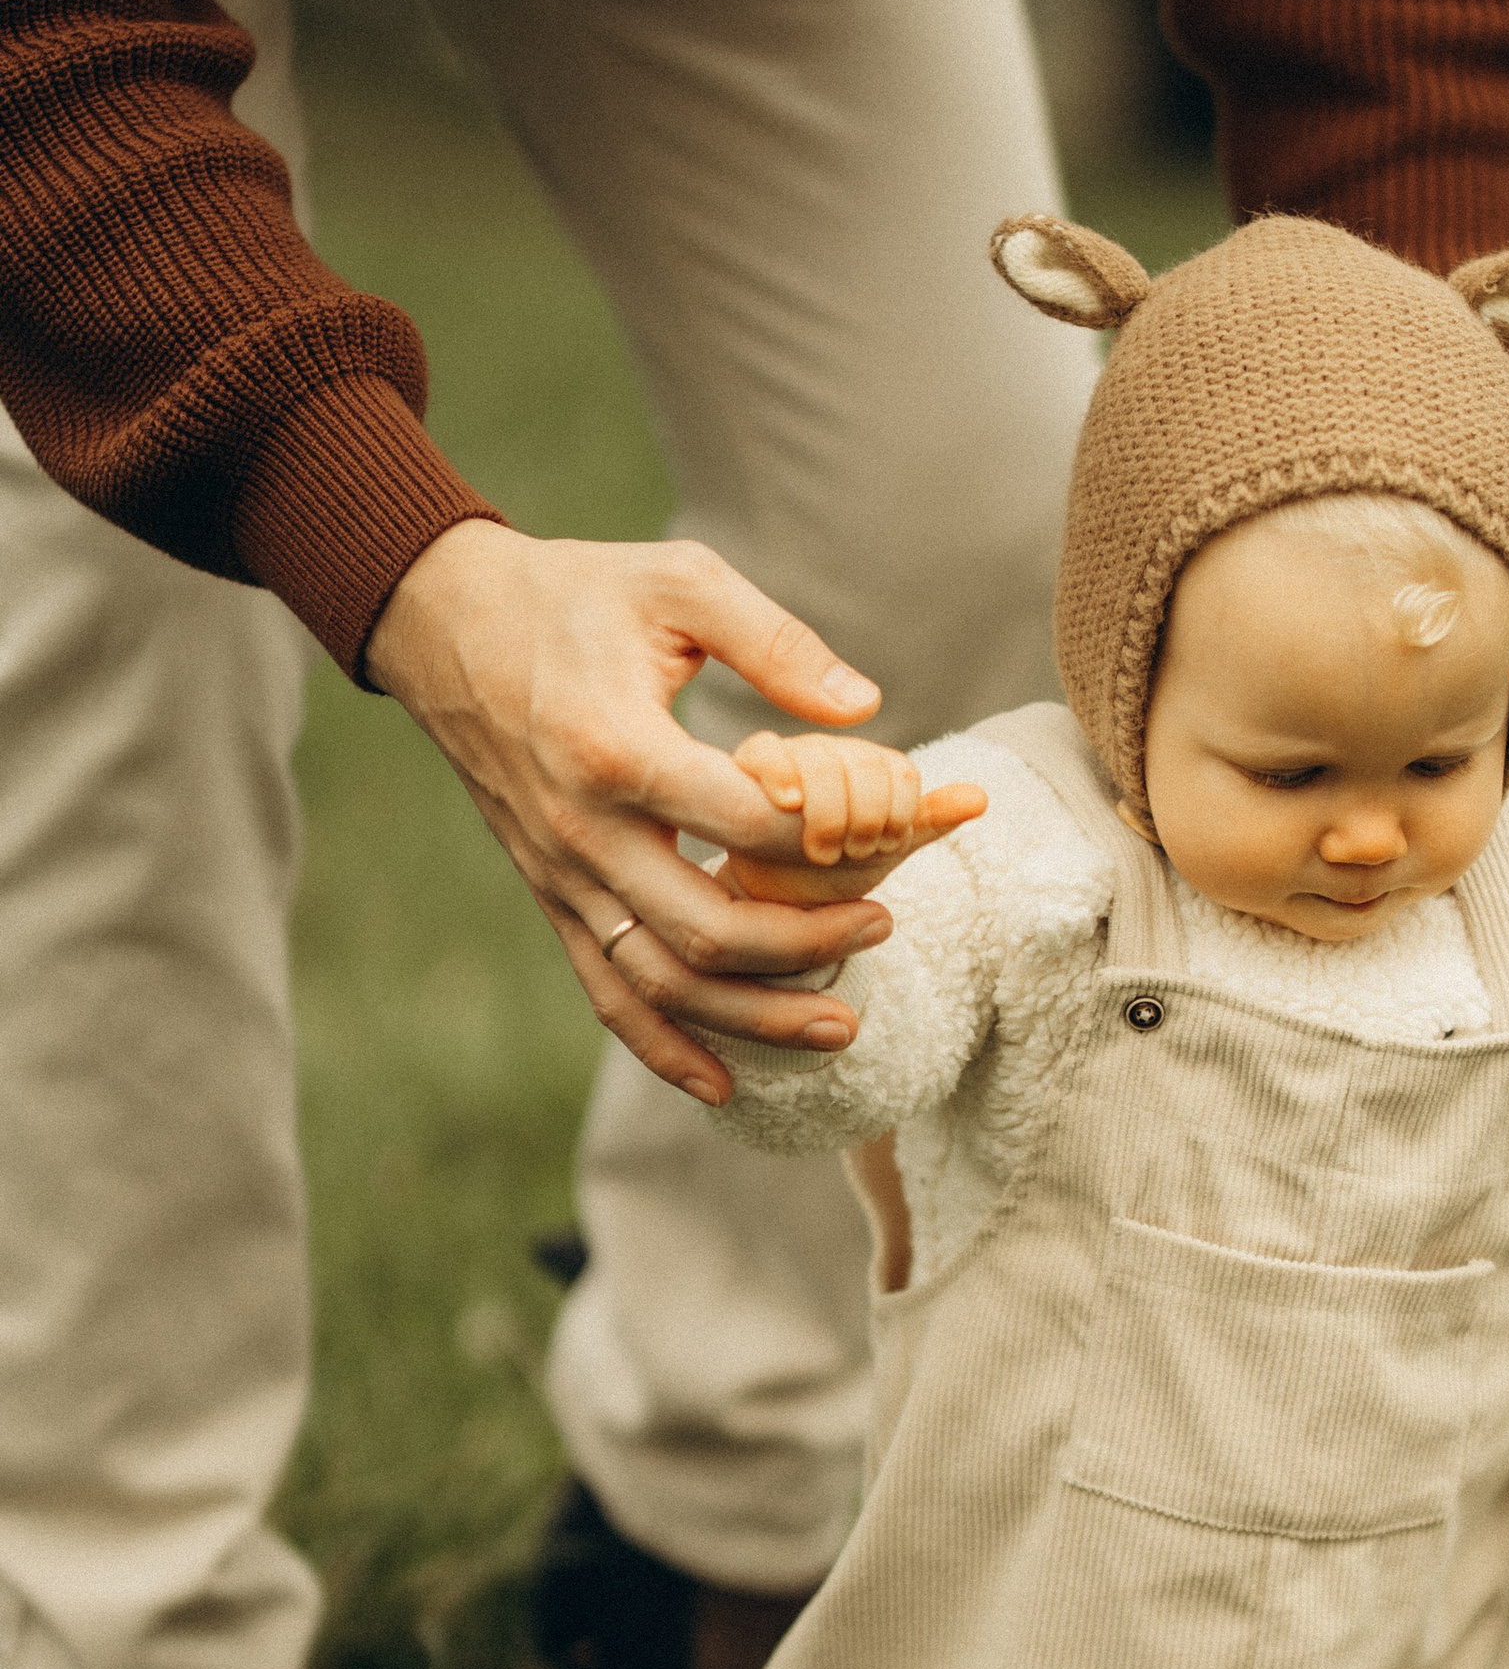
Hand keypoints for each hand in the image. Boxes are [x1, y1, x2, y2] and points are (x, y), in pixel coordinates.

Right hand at [364, 519, 894, 1106]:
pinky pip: (606, 991)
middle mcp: (583, 831)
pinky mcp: (550, 896)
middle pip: (710, 930)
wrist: (445, 622)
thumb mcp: (680, 582)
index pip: (747, 824)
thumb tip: (867, 706)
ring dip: (754, 1020)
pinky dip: (663, 1048)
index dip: (834, 840)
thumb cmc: (576, 594)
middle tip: (887, 925)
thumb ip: (777, 641)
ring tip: (840, 1027)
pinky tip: (724, 1086)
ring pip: (662, 984)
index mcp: (620, 750)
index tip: (903, 828)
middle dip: (810, 946)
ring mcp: (561, 875)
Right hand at [724, 731, 986, 905]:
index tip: (886, 845)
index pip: (900, 772)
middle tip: (855, 851)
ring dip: (829, 811)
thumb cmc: (837, 864)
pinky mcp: (749, 764)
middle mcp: (834, 750)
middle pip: (863, 764)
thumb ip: (930, 819)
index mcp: (873, 765)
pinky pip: (764, 750)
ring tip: (824, 851)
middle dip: (866, 816)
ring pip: (818, 759)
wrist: (779, 894)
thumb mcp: (889, 845)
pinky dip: (779, 773)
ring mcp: (791, 753)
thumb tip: (980, 798)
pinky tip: (789, 804)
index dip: (899, 812)